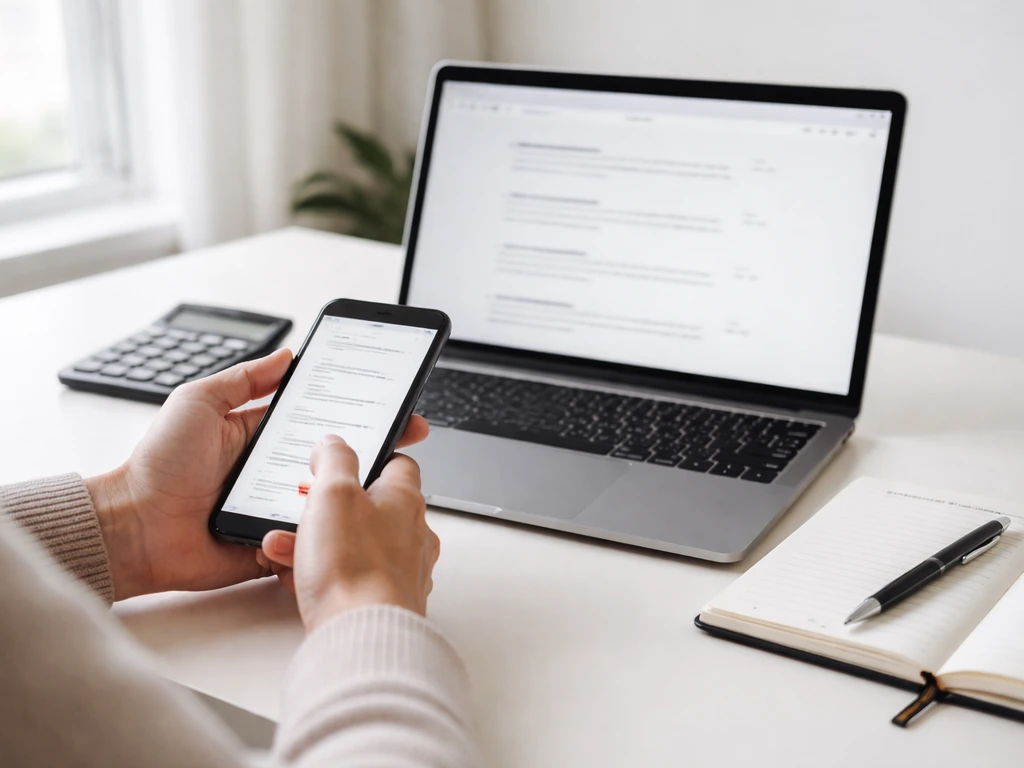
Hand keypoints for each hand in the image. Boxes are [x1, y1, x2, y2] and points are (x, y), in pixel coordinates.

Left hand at [84, 348, 429, 599]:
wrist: (134, 527)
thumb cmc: (159, 463)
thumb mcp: (199, 402)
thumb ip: (243, 379)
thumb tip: (286, 355)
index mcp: (263, 436)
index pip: (322, 421)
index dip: (358, 412)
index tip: (392, 404)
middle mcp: (275, 472)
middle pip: (337, 460)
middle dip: (376, 449)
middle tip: (408, 438)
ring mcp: (277, 508)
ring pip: (331, 500)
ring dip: (355, 490)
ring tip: (378, 477)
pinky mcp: (274, 543)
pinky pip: (310, 538)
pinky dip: (328, 531)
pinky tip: (348, 519)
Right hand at [259, 435, 439, 631]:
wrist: (361, 635)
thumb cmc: (355, 567)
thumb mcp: (334, 492)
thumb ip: (335, 460)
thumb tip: (335, 444)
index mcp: (405, 500)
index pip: (397, 464)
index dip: (368, 456)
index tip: (344, 458)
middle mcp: (410, 534)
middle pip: (367, 508)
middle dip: (325, 508)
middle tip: (301, 509)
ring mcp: (399, 571)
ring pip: (351, 545)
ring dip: (313, 542)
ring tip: (283, 545)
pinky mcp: (381, 602)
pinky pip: (346, 578)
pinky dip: (318, 573)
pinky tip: (292, 575)